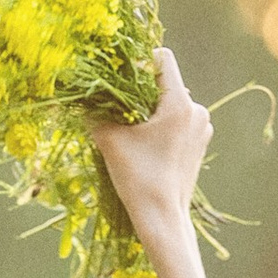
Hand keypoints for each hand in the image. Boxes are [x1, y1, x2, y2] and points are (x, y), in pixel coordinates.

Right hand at [91, 47, 212, 272]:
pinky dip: (161, 125)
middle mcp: (197, 110)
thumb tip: (76, 96)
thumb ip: (94, 113)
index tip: (120, 80)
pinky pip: (178, 121)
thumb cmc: (138, 179)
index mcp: (180, 103)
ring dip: (150, 109)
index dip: (139, 62)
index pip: (163, 59)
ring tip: (132, 131)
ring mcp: (201, 127)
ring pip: (171, 103)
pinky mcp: (199, 143)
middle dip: (141, 90)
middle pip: (165, 82)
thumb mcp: (109, 141)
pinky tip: (146, 144)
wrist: (164, 219)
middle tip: (119, 108)